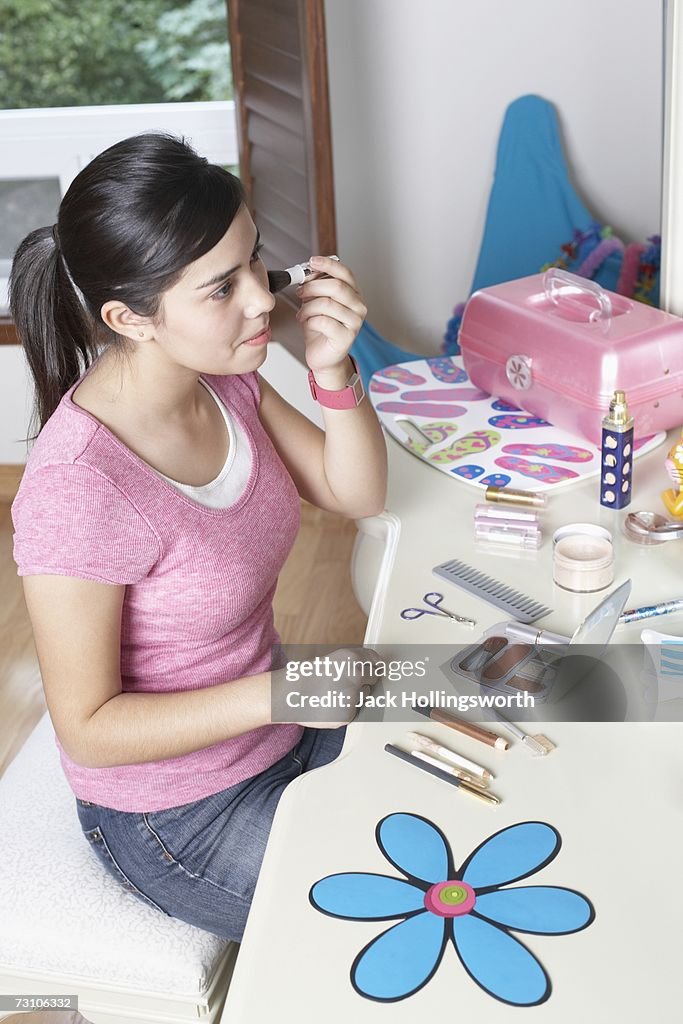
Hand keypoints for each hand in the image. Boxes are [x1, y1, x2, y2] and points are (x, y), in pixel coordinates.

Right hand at [273, 646, 382, 729]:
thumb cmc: (305, 676)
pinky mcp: (348, 715)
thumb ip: (351, 664)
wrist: (287, 695)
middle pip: (373, 678)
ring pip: (364, 696)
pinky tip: (331, 704)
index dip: (373, 664)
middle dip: (364, 679)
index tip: (374, 666)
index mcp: (351, 658)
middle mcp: (356, 676)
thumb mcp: (331, 660)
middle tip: (347, 681)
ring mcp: (353, 697)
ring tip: (334, 693)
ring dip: (355, 695)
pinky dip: (346, 709)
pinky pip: (354, 711)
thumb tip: (369, 668)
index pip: (375, 660)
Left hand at [296, 256, 366, 387]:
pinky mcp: (346, 337)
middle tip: (300, 292)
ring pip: (327, 304)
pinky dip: (310, 321)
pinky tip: (306, 323)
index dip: (328, 265)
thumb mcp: (316, 301)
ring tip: (302, 313)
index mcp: (354, 294)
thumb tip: (308, 270)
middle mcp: (359, 306)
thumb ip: (316, 286)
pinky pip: (323, 322)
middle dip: (313, 287)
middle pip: (336, 287)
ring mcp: (355, 322)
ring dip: (308, 307)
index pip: (345, 273)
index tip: (311, 261)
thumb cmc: (320, 328)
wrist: (323, 356)